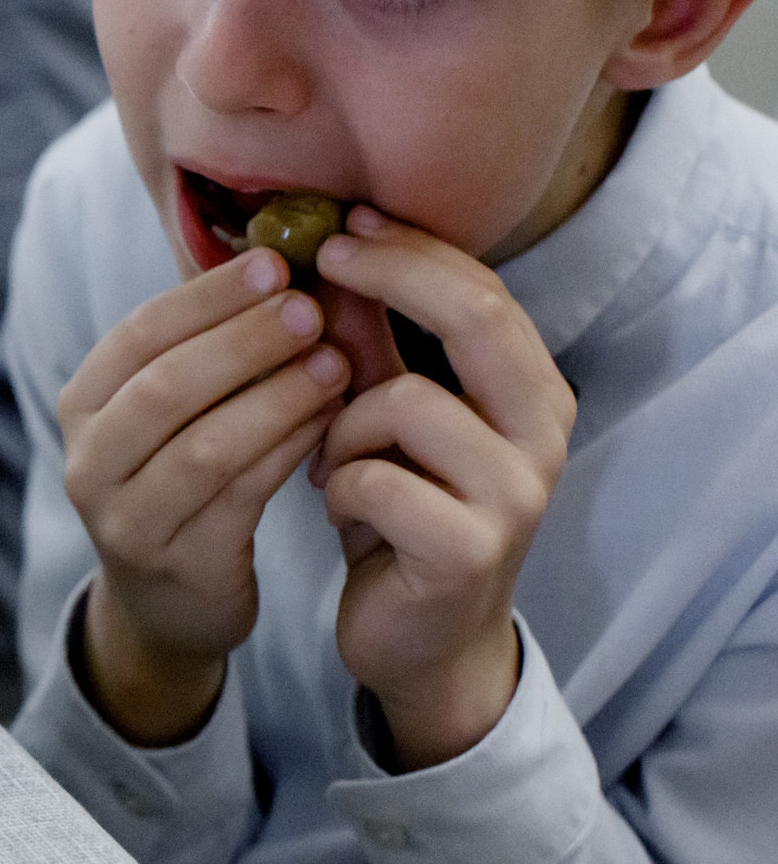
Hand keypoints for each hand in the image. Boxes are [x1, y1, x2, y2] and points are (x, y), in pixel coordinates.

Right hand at [59, 246, 349, 743]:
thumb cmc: (185, 480)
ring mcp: (125, 519)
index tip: (276, 263)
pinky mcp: (177, 564)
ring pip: (206, 445)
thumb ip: (204, 346)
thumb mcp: (172, 412)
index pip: (138, 334)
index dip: (207, 296)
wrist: (170, 601)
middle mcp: (89, 461)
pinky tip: (329, 419)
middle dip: (244, 341)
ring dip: (277, 396)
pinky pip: (240, 495)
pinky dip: (288, 450)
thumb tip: (279, 251)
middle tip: (312, 308)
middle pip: (165, 387)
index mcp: (82, 405)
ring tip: (336, 361)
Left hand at [311, 208, 574, 767]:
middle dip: (389, 278)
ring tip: (331, 458)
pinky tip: (342, 509)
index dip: (412, 249)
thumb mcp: (385, 420)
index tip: (342, 222)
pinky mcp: (470, 549)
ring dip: (342, 422)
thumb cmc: (402, 515)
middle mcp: (543, 435)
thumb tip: (331, 251)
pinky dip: (341, 486)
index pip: (484, 290)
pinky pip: (377, 481)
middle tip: (320, 263)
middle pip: (477, 318)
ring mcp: (516, 494)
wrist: (421, 641)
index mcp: (532, 392)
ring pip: (406, 402)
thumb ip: (371, 346)